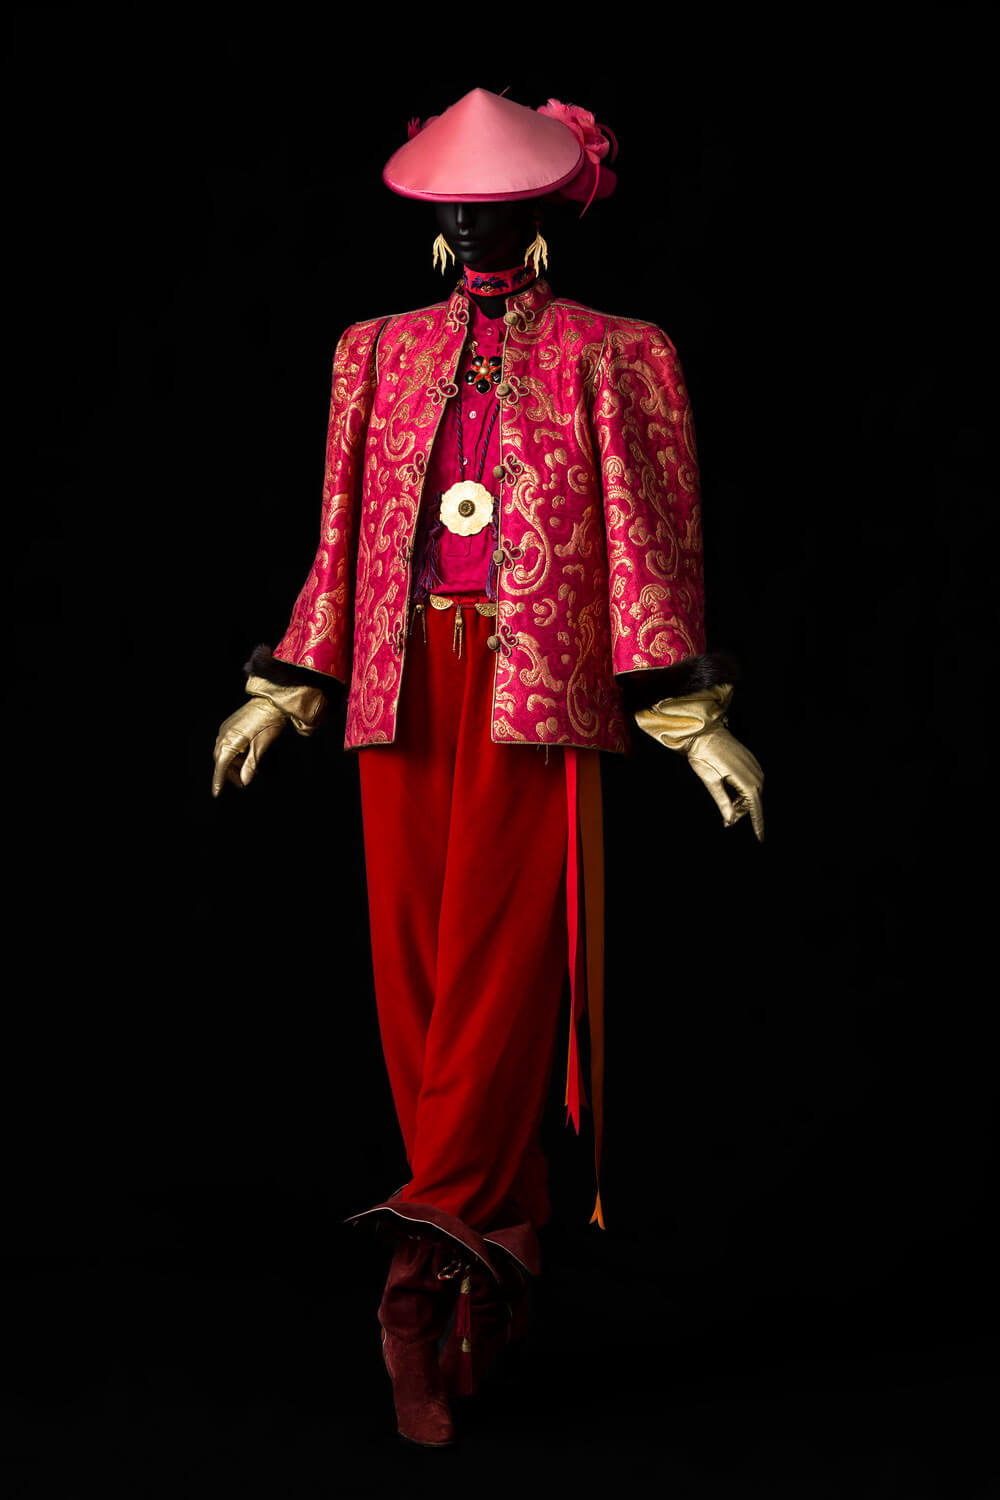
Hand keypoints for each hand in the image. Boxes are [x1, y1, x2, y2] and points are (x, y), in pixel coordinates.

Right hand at [211, 698, 287, 796]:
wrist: (272, 702)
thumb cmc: (269, 723)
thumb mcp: (262, 745)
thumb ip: (251, 764)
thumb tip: (244, 781)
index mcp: (230, 740)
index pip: (221, 765)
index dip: (219, 780)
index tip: (217, 793)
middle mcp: (224, 734)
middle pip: (222, 760)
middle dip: (230, 773)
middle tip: (243, 784)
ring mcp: (227, 729)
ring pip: (225, 752)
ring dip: (234, 764)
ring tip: (249, 771)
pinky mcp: (231, 726)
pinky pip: (228, 744)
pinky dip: (235, 754)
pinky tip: (247, 758)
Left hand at [633, 682, 764, 840]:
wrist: (705, 732)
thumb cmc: (704, 757)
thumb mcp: (710, 782)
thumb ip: (722, 802)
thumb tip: (730, 820)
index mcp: (746, 781)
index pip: (755, 808)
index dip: (757, 824)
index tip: (761, 839)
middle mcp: (756, 775)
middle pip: (752, 803)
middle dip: (740, 812)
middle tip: (725, 819)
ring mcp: (755, 767)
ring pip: (751, 794)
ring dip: (740, 802)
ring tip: (724, 799)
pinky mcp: (752, 763)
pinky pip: (750, 783)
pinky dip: (741, 792)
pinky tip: (729, 790)